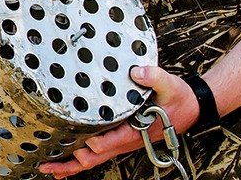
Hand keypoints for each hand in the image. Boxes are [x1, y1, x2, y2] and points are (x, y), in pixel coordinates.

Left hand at [39, 66, 198, 177]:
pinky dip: (81, 160)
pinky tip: (67, 160)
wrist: (190, 108)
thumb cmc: (179, 100)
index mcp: (138, 130)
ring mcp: (123, 142)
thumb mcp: (170, 85)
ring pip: (95, 159)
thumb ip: (154, 78)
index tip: (85, 140)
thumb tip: (137, 73)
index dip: (98, 143)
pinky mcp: (121, 139)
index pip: (114, 141)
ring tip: (50, 167)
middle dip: (73, 162)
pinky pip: (99, 153)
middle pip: (96, 158)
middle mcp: (128, 140)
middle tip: (50, 163)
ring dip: (72, 164)